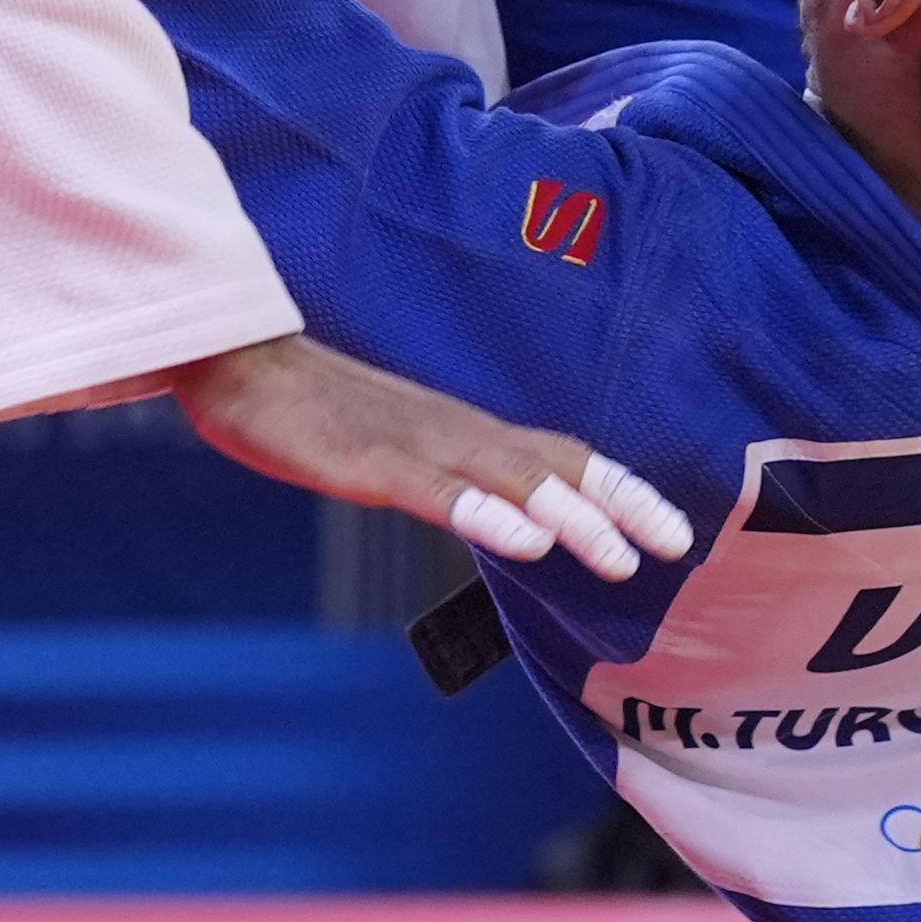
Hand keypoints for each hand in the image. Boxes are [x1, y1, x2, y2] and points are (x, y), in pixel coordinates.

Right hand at [175, 333, 692, 582]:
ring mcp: (416, 444)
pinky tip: (521, 541)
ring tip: (618, 559)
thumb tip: (504, 516)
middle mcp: (458, 432)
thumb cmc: (321, 410)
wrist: (242, 362)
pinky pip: (436, 491)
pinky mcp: (369, 460)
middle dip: (621, 507)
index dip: (622, 491)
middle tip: (677, 546)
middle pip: (557, 466)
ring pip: (509, 480)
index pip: (564, 457)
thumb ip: (452, 477)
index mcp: (467, 432)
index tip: (674, 531)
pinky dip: (485, 513)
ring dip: (569, 517)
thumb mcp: (400, 449)